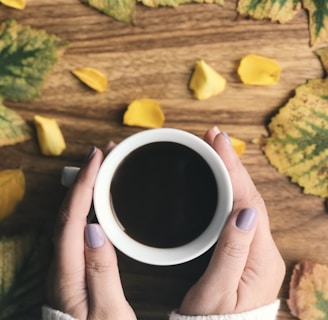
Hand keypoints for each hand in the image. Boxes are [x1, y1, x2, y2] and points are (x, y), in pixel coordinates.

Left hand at [46, 146, 135, 319]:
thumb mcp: (110, 314)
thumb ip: (101, 272)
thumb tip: (94, 229)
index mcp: (68, 273)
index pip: (72, 217)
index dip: (84, 184)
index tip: (98, 157)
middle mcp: (61, 264)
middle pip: (67, 210)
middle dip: (84, 177)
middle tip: (104, 154)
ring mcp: (66, 264)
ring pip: (70, 215)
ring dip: (85, 187)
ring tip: (104, 168)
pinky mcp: (74, 265)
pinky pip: (76, 226)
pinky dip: (87, 205)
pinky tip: (99, 200)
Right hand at [179, 127, 285, 314]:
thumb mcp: (217, 291)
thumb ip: (232, 253)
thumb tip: (243, 211)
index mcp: (260, 257)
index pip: (248, 201)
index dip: (233, 169)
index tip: (217, 141)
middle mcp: (263, 248)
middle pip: (250, 195)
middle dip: (232, 163)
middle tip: (214, 136)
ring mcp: (256, 247)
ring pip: (245, 200)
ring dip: (231, 172)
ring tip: (216, 149)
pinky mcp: (245, 247)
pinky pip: (239, 210)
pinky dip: (229, 189)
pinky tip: (220, 178)